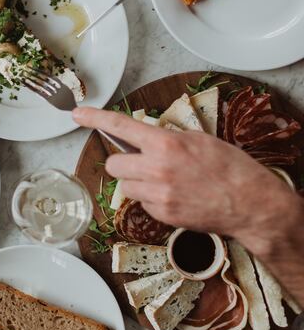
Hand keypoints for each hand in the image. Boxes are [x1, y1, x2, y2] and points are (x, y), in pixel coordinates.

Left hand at [72, 107, 301, 244]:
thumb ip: (166, 138)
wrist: (251, 204)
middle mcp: (157, 169)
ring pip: (126, 186)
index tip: (77, 114)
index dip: (95, 118)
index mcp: (166, 144)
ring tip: (166, 182)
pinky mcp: (162, 215)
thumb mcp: (198, 140)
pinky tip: (175, 196)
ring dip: (138, 183)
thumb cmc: (230, 168)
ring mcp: (158, 195)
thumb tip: (144, 138)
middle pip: (113, 165)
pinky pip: (142, 204)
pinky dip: (152, 199)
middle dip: (123, 163)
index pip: (121, 126)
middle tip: (142, 163)